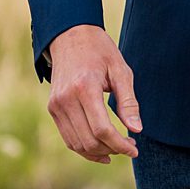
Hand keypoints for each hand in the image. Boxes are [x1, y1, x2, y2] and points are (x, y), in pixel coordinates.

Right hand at [44, 23, 141, 162]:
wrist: (70, 36)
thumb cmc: (100, 51)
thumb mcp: (120, 70)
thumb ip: (128, 101)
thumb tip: (137, 129)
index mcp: (85, 87)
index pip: (102, 129)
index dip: (120, 145)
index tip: (135, 149)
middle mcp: (66, 99)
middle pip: (89, 140)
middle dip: (112, 149)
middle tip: (130, 145)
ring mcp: (56, 105)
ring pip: (77, 144)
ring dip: (98, 152)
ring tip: (117, 148)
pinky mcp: (53, 109)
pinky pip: (68, 137)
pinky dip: (84, 147)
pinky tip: (101, 148)